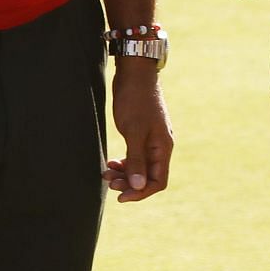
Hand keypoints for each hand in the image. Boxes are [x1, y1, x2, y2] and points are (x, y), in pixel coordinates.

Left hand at [103, 63, 172, 202]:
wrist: (135, 73)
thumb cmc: (136, 99)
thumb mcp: (134, 131)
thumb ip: (136, 159)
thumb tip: (139, 186)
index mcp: (163, 148)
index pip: (158, 181)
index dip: (141, 192)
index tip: (121, 196)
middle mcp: (160, 146)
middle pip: (148, 177)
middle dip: (129, 183)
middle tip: (108, 182)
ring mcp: (151, 140)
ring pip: (140, 167)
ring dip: (124, 174)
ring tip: (106, 172)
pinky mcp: (140, 133)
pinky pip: (134, 156)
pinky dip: (123, 162)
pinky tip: (111, 162)